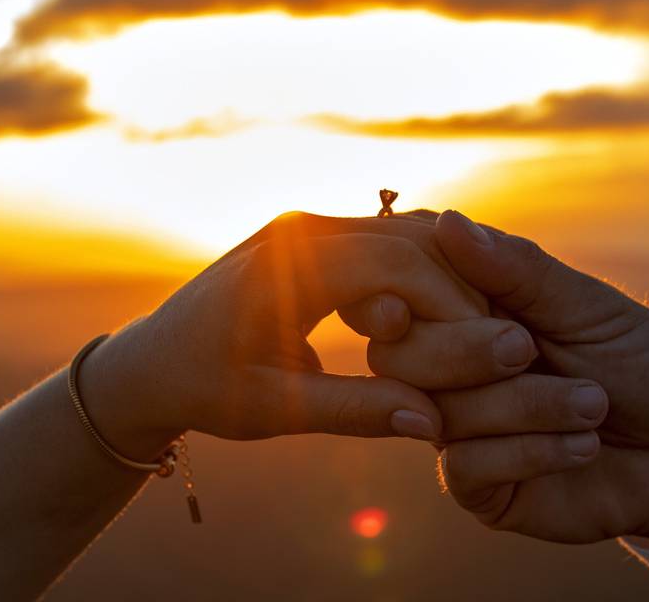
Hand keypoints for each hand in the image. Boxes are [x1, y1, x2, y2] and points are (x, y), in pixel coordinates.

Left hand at [76, 212, 528, 459]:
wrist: (153, 359)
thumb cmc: (204, 387)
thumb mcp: (275, 409)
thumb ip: (355, 411)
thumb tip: (433, 423)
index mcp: (288, 263)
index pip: (396, 265)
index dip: (452, 306)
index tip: (490, 352)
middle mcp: (302, 229)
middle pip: (410, 240)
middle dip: (459, 291)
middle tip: (495, 344)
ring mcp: (309, 226)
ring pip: (404, 236)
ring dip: (443, 281)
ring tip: (473, 335)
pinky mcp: (315, 236)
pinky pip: (384, 244)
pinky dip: (418, 277)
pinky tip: (440, 318)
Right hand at [427, 211, 648, 559]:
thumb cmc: (643, 363)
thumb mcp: (588, 307)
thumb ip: (518, 271)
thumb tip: (447, 221)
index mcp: (471, 309)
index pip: (402, 289)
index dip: (412, 290)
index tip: (467, 300)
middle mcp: (452, 367)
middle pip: (397, 355)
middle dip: (464, 352)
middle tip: (529, 349)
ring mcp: (461, 427)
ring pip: (439, 411)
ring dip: (525, 405)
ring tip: (594, 405)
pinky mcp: (479, 485)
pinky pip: (465, 466)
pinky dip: (530, 451)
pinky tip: (583, 446)